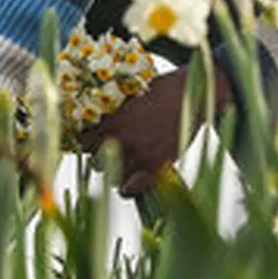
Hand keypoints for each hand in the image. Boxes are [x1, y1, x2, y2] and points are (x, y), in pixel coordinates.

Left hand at [77, 67, 234, 196]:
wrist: (194, 94)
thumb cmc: (165, 88)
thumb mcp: (133, 93)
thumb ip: (114, 111)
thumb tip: (97, 121)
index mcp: (113, 118)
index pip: (83, 139)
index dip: (88, 140)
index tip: (95, 139)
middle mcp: (121, 138)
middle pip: (95, 159)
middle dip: (101, 156)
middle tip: (113, 150)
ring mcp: (137, 154)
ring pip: (110, 175)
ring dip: (116, 170)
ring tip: (126, 162)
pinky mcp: (154, 167)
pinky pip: (128, 190)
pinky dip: (128, 188)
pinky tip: (132, 179)